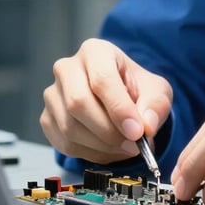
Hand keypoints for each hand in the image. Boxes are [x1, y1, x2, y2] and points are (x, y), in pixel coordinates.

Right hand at [41, 38, 172, 164]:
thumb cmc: (137, 89)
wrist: (121, 99)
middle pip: (78, 103)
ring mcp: (53, 94)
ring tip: (126, 147)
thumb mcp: (157, 91)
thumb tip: (146, 126)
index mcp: (95, 51)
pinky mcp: (47, 118)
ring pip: (70, 127)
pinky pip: (64, 144)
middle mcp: (67, 68)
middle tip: (134, 145)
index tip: (137, 132)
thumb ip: (155, 106)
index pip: (102, 80)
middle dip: (109, 131)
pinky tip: (110, 149)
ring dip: (102, 146)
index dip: (119, 109)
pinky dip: (91, 153)